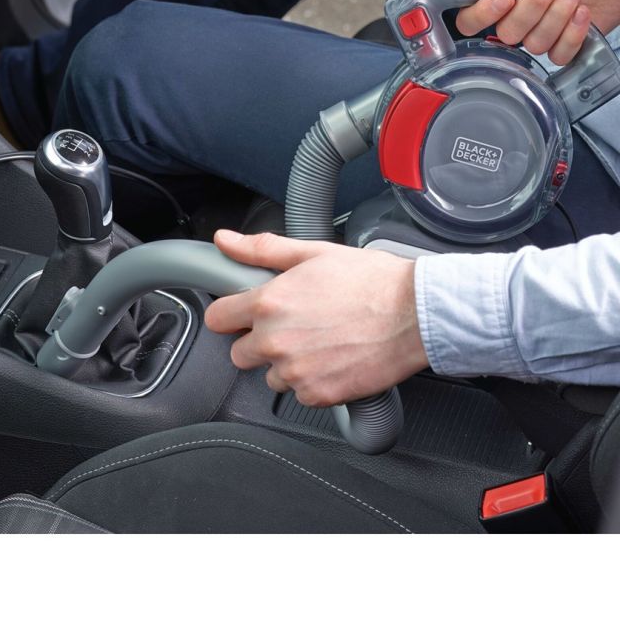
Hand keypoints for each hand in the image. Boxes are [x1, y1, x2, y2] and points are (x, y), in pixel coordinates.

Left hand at [204, 230, 427, 406]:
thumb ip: (262, 250)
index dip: (230, 314)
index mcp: (268, 303)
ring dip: (287, 364)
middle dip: (258, 342)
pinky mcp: (318, 394)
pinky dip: (313, 381)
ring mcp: (295, 371)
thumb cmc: (372, 282)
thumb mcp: (313, 253)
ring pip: (270, 376)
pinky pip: (300, 394)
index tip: (242, 314)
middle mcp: (275, 341)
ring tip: (319, 342)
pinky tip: (334, 359)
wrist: (416, 313)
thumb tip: (226, 241)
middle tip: (290, 327)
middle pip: (239, 354)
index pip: (217, 318)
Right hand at [456, 0, 619, 64]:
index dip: (482, 15)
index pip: (471, 21)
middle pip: (507, 33)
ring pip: (535, 44)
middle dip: (536, 5)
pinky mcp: (567, 43)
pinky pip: (559, 55)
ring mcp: (542, 32)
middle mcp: (519, 17)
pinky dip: (573, 33)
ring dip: (559, 13)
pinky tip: (583, 10)